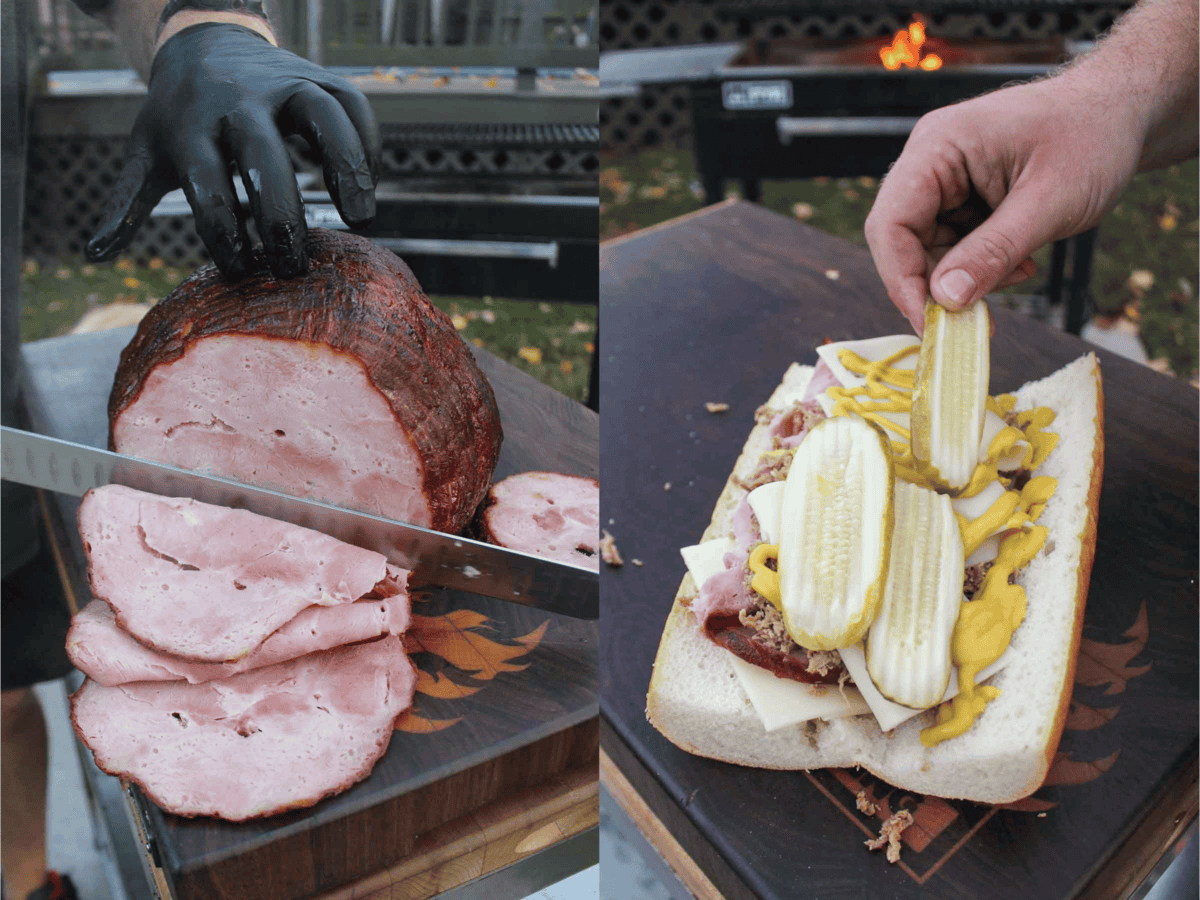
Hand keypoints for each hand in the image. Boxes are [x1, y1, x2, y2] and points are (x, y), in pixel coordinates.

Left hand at [86, 22, 379, 279]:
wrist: (205, 44)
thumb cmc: (178, 117)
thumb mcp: (147, 154)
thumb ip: (125, 204)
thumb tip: (94, 253)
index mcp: (191, 125)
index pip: (207, 185)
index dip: (224, 234)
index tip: (240, 270)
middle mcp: (238, 100)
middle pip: (264, 154)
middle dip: (281, 214)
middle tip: (293, 264)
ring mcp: (284, 83)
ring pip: (322, 114)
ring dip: (345, 165)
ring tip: (360, 217)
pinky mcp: (319, 76)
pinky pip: (353, 102)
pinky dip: (367, 142)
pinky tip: (368, 183)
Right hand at [864, 75, 1143, 332]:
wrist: (1123, 112)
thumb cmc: (1093, 138)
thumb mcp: (1049, 201)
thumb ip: (994, 251)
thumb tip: (945, 300)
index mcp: (939, 146)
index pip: (891, 222)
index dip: (901, 277)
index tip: (929, 322)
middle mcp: (930, 160)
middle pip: (902, 240)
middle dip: (936, 282)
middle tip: (975, 318)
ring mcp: (944, 179)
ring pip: (927, 248)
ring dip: (964, 276)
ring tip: (1018, 273)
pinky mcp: (961, 196)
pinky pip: (952, 244)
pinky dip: (980, 265)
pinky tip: (1020, 262)